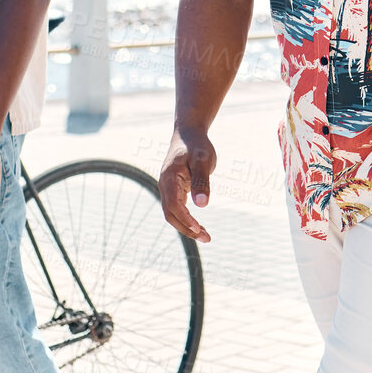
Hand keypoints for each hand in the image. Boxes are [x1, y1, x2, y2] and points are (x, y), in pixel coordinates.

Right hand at [159, 128, 215, 243]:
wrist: (189, 134)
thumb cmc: (197, 145)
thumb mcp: (203, 160)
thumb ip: (202, 181)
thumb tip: (202, 205)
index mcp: (169, 178)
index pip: (173, 204)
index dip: (185, 218)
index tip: (198, 228)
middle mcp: (165, 185)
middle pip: (170, 214)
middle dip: (186, 228)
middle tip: (206, 238)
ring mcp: (168, 188)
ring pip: (173, 213)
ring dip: (187, 226)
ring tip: (205, 236)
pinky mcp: (175, 190)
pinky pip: (178, 209)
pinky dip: (187, 219)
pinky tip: (199, 226)